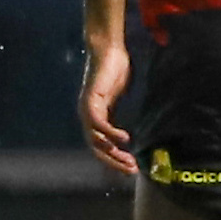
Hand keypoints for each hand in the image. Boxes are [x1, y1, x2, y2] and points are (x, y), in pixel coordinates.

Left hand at [77, 31, 136, 176]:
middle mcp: (88, 117)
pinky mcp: (91, 100)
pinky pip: (98, 123)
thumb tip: (125, 122)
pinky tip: (124, 139)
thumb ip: (117, 111)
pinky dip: (110, 133)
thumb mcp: (117, 96)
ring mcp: (87, 109)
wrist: (108, 49)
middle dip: (114, 162)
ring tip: (129, 160)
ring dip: (112, 153)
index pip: (101, 146)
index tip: (132, 166)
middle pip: (97, 149)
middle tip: (131, 170)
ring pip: (96, 141)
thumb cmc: (114, 69)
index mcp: (95, 118)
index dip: (115, 159)